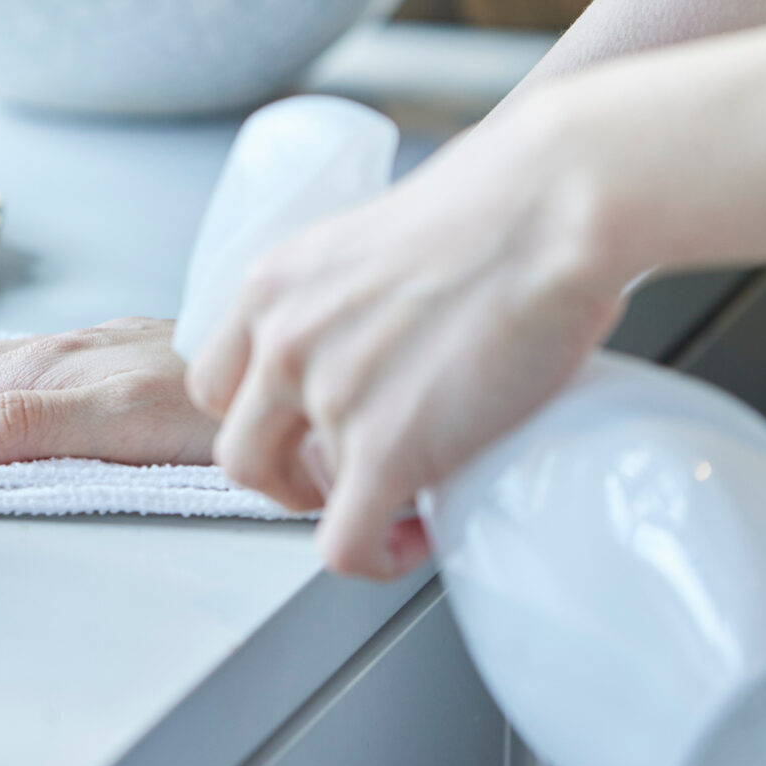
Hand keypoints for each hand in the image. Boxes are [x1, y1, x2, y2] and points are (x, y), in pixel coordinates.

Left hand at [190, 95, 631, 579]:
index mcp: (274, 287)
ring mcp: (328, 396)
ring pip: (292, 494)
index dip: (259, 419)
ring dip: (342, 507)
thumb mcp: (376, 246)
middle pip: (240, 448)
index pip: (217, 383)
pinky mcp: (383, 448)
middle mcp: (283, 340)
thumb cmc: (497, 211)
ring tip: (398, 497)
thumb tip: (380, 344)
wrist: (548, 208)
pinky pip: (344, 543)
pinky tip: (413, 537)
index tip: (302, 430)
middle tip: (346, 475)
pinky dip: (374, 557)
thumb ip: (350, 302)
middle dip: (289, 475)